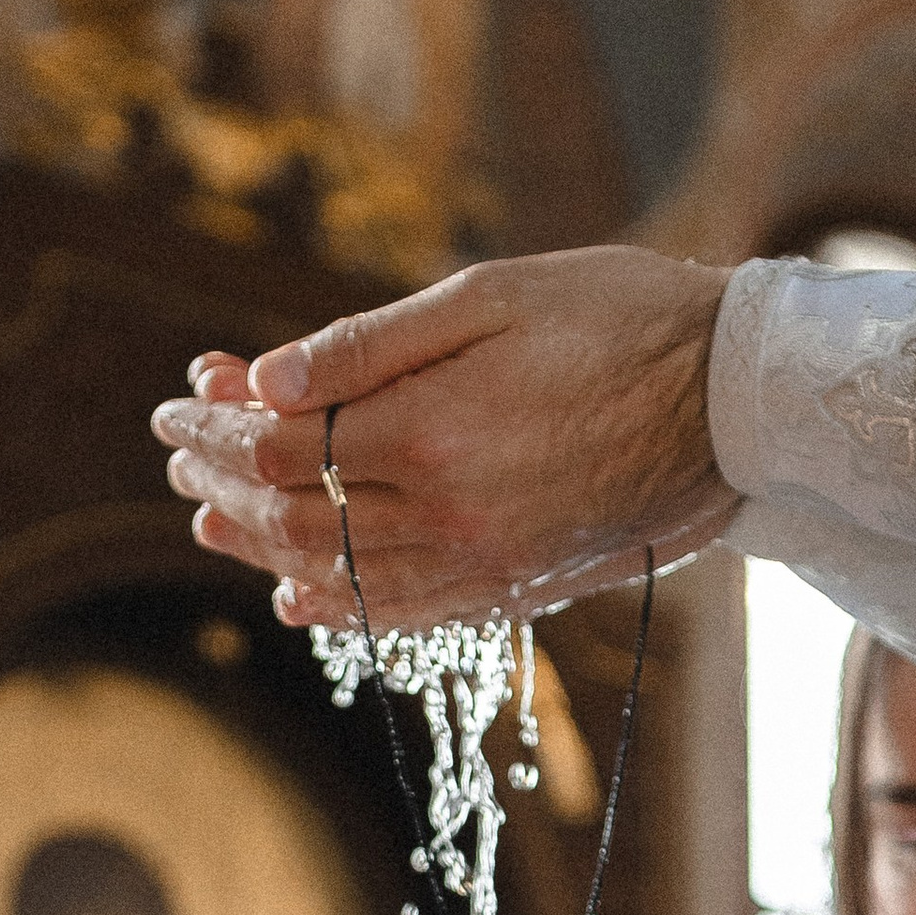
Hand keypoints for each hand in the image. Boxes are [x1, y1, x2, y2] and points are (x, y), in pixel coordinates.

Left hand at [151, 249, 737, 631]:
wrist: (739, 400)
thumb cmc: (619, 320)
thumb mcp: (489, 297)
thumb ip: (370, 346)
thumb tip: (262, 377)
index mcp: (429, 434)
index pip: (280, 448)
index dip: (215, 428)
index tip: (176, 403)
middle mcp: (445, 516)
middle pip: (295, 515)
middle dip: (224, 482)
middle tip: (178, 456)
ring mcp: (483, 564)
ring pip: (339, 574)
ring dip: (262, 549)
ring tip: (210, 521)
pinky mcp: (518, 588)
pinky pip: (409, 616)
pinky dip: (342, 610)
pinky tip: (300, 600)